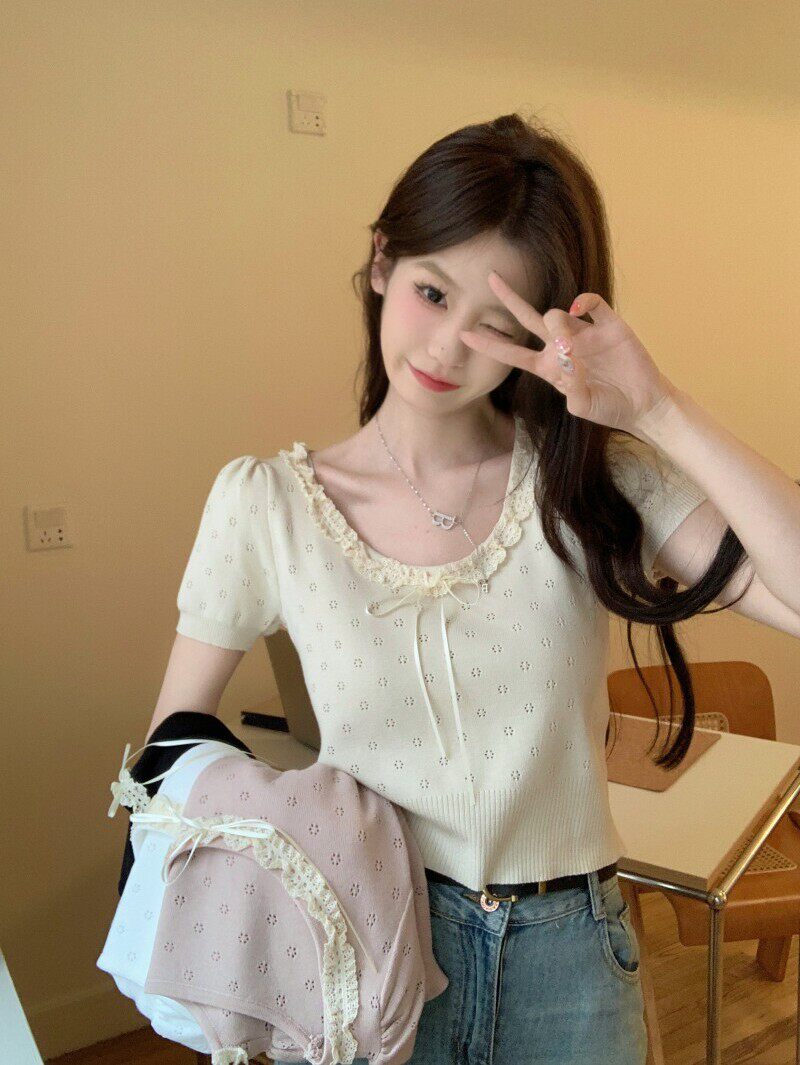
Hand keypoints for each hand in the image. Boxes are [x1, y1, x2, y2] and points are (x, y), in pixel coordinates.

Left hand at [459, 272, 678, 435]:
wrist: (644, 405)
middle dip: (509, 299)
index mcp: (550, 368)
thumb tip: (568, 361)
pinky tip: (580, 310)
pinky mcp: (608, 324)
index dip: (489, 345)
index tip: (464, 335)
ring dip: (557, 323)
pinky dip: (584, 300)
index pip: (512, 354)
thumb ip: (574, 390)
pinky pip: (591, 303)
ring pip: (558, 313)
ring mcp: (585, 333)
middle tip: (490, 277)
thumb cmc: (611, 409)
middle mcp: (562, 347)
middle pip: (527, 319)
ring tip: (570, 346)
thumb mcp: (586, 407)